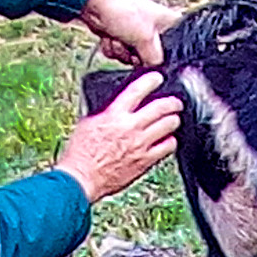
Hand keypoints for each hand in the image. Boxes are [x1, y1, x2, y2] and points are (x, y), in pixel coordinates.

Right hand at [59, 73, 181, 204]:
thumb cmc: (80, 153)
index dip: (151, 80)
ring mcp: (141, 144)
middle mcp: (130, 127)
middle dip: (173, 102)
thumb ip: (106, 112)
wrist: (81, 179)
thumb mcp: (88, 122)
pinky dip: (171, 141)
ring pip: (169, 125)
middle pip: (162, 107)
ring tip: (173, 119)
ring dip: (173, 120)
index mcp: (114, 114)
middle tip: (175, 102)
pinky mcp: (146, 161)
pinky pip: (168, 147)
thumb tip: (117, 105)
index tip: (157, 78)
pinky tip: (168, 140)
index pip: (138, 89)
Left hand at [81, 0, 179, 68]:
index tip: (153, 55)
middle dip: (137, 55)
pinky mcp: (122, 37)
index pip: (177, 46)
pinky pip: (121, 54)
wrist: (92, 4)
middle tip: (132, 44)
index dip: (165, 56)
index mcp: (168, 21)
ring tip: (118, 37)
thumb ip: (155, 60)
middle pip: (152, 57)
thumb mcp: (146, 38)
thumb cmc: (122, 10)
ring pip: (134, 57)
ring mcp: (137, 32)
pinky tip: (109, 37)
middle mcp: (154, 27)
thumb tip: (154, 72)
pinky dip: (113, 48)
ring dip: (122, 52)